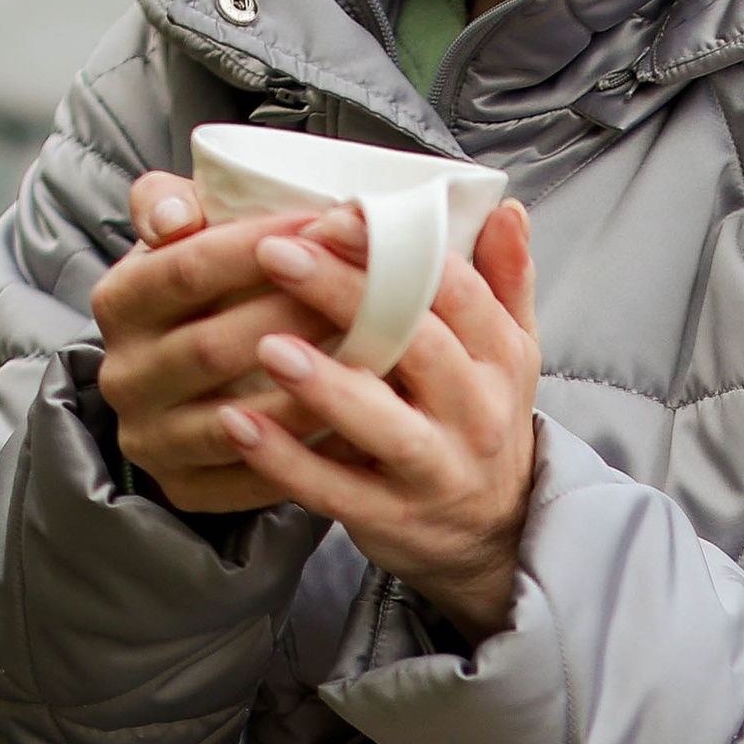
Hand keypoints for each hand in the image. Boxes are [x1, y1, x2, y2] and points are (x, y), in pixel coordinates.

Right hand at [94, 173, 345, 513]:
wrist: (188, 388)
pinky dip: (311, 454)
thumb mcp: (182, 239)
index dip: (257, 247)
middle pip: (214, 347)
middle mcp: (123, 375)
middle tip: (368, 299)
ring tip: (376, 361)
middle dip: (295, 319)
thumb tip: (173, 215)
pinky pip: (254, 480)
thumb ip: (171, 204)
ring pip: (237, 419)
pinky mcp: (183, 489)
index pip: (185, 270)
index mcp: (119, 303)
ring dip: (310, 391)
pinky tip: (364, 427)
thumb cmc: (205, 295)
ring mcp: (150, 438)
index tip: (324, 227)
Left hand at [212, 200, 539, 644]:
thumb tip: (506, 208)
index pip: (455, 289)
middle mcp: (476, 413)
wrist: (493, 535)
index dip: (398, 249)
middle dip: (348, 296)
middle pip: (417, 343)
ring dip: (325, 385)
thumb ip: (502, 281)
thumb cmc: (478, 421)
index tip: (336, 214)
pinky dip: (285, 461)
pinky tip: (236, 426)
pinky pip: (336, 489)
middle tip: (276, 254)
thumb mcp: (507, 352)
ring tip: (267, 345)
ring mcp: (435, 470)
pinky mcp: (392, 517)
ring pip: (385, 425)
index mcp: (499, 357)